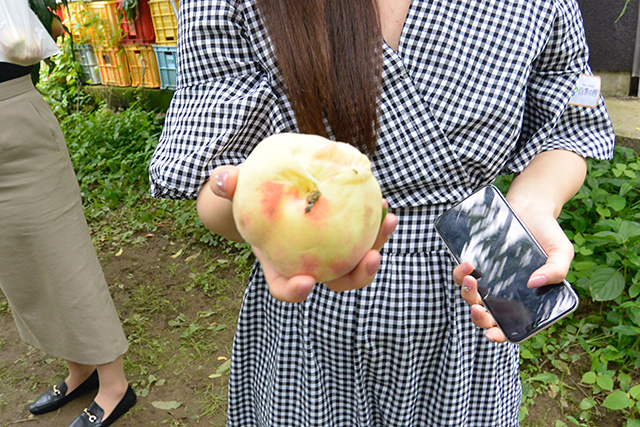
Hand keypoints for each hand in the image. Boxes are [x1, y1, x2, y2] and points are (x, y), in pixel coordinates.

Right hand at [208, 165, 397, 302]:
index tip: (305, 283)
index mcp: (279, 264)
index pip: (284, 288)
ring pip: (357, 262)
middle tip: (370, 259)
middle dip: (356, 277)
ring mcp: (330, 253)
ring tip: (388, 221)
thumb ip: (228, 185)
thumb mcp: (236, 189)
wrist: (271, 192)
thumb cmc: (251, 196)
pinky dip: (376, 224)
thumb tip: (223, 178)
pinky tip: (384, 204)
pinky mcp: (346, 237)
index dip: (294, 291)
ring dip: (376, 247)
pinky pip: (364, 236)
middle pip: (335, 282)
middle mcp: (309, 265)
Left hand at [452, 205, 573, 342]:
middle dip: (479, 317)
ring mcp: (489, 281)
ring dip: (467, 294)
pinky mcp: (477, 266)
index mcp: (527, 300)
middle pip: (486, 316)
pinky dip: (461, 273)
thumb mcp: (561, 251)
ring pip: (471, 298)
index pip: (512, 326)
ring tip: (471, 278)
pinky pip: (463, 276)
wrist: (528, 208)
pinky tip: (468, 264)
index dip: (500, 334)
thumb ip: (556, 270)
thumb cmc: (547, 233)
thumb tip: (533, 283)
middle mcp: (505, 294)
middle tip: (478, 308)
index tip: (491, 334)